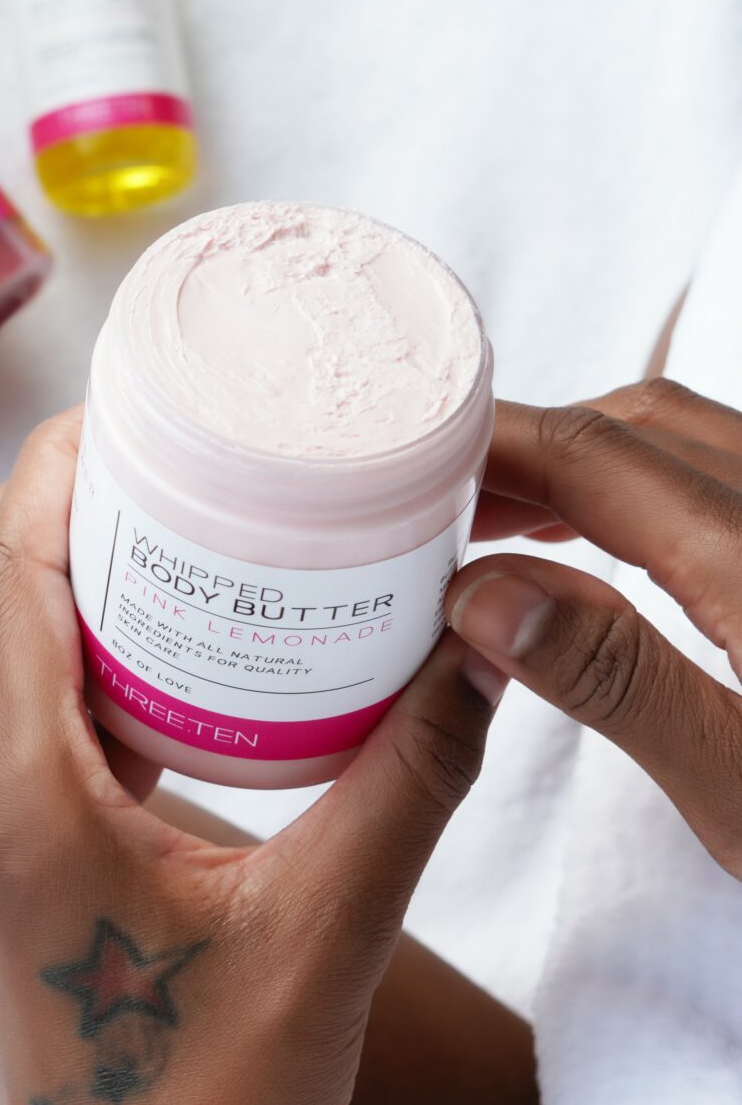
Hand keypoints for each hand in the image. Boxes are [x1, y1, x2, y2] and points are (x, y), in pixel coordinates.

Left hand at [0, 408, 503, 1104]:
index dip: (49, 471)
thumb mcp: (330, 938)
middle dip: (31, 498)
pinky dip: (42, 645)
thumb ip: (406, 786)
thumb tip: (471, 653)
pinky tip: (151, 654)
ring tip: (152, 530)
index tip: (129, 408)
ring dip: (28, 568)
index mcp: (22, 804)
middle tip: (147, 456)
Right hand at [449, 379, 741, 876]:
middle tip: (434, 506)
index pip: (593, 457)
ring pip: (686, 442)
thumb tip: (482, 593)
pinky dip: (646, 489)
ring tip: (501, 525)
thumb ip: (616, 679)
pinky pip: (726, 479)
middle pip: (637, 425)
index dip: (485, 449)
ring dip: (586, 462)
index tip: (396, 468)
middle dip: (526, 447)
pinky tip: (609, 553)